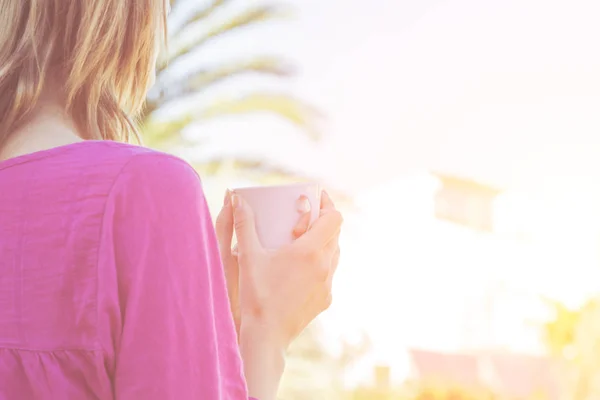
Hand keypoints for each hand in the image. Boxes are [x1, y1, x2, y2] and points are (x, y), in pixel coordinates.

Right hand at [215, 189, 341, 399]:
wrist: (266, 335)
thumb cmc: (256, 294)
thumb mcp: (248, 256)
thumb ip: (243, 224)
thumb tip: (236, 198)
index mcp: (310, 251)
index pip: (334, 217)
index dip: (327, 204)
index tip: (314, 198)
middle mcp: (325, 266)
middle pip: (335, 232)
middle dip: (321, 221)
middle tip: (300, 220)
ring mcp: (328, 284)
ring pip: (334, 252)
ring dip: (322, 242)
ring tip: (300, 242)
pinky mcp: (326, 299)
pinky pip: (330, 272)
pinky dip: (320, 262)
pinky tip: (300, 267)